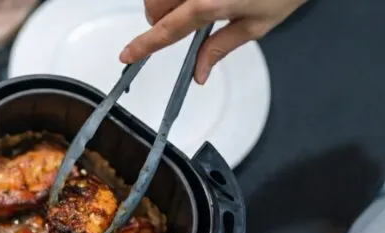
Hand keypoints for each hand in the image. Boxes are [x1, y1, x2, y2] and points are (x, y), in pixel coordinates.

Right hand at [120, 0, 306, 82]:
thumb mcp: (258, 23)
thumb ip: (221, 47)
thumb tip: (199, 73)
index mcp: (210, 3)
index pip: (166, 30)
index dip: (144, 46)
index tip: (126, 56)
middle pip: (154, 5)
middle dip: (159, 19)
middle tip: (182, 24)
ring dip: (166, 1)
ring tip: (192, 3)